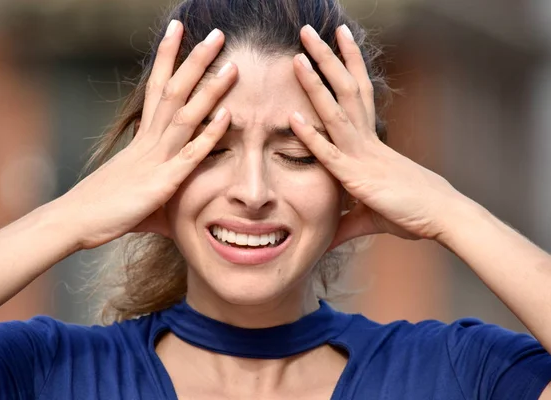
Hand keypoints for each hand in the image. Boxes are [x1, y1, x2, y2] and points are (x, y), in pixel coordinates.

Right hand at [54, 22, 237, 249]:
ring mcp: (155, 158)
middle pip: (174, 90)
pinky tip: (225, 115)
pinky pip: (189, 154)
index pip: (156, 87)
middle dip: (195, 59)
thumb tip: (170, 195)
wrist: (72, 222)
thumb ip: (157, 185)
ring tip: (231, 63)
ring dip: (209, 88)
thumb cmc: (101, 208)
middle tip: (216, 33)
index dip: (168, 57)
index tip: (177, 30)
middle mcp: (148, 140)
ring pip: (185, 114)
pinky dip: (208, 135)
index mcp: (141, 138)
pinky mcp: (161, 182)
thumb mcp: (134, 189)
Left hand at [289, 24, 464, 249]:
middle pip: (345, 88)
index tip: (335, 41)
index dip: (346, 64)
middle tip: (308, 31)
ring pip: (336, 111)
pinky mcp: (359, 177)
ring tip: (299, 53)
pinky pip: (331, 154)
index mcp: (371, 141)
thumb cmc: (413, 211)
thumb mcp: (370, 215)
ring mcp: (363, 155)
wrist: (444, 217)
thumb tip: (327, 238)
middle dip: (326, 58)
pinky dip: (312, 136)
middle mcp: (367, 140)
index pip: (356, 92)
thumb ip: (345, 222)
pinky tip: (293, 117)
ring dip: (316, 82)